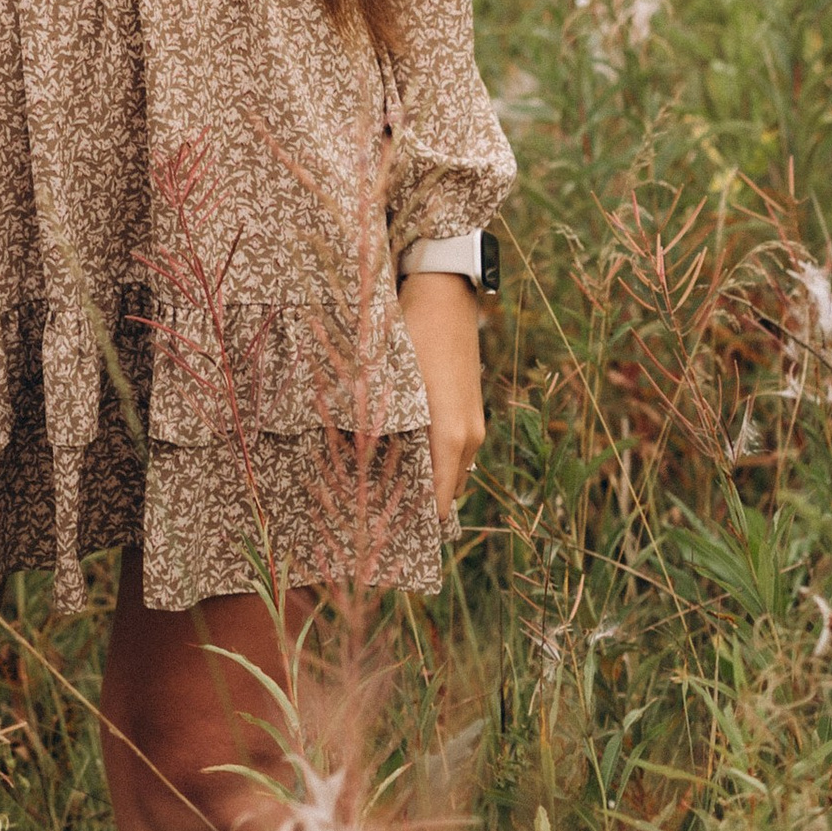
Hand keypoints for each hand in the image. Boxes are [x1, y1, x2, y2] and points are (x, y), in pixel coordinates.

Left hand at [401, 270, 486, 517]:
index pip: (438, 500)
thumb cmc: (412, 338)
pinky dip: (434, 460)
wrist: (444, 297)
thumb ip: (381, 427)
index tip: (387, 533)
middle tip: (378, 512)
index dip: (414, 519)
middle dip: (418, 503)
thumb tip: (359, 464)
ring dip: (426, 480)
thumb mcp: (390, 385)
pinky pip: (453, 451)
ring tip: (386, 487)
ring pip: (451, 470)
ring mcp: (473, 424)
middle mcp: (469, 437)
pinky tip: (403, 455)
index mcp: (450, 436)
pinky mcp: (470, 411)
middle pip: (446, 490)